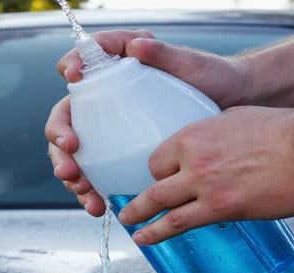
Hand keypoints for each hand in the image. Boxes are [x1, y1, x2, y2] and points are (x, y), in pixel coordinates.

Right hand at [46, 30, 248, 216]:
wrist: (234, 107)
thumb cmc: (210, 79)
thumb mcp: (187, 62)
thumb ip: (160, 52)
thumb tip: (135, 46)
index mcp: (115, 73)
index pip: (81, 68)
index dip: (70, 68)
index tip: (72, 77)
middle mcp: (106, 103)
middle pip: (67, 120)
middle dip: (60, 143)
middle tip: (70, 160)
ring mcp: (111, 134)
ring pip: (76, 155)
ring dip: (73, 176)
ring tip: (83, 189)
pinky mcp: (122, 160)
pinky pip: (98, 177)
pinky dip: (92, 193)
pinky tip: (97, 205)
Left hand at [119, 104, 293, 244]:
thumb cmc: (292, 133)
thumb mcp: (246, 119)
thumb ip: (224, 132)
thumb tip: (222, 145)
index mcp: (201, 130)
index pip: (164, 152)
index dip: (160, 168)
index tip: (159, 178)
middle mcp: (196, 154)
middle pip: (156, 175)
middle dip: (143, 192)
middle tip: (133, 203)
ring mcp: (205, 182)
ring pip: (158, 201)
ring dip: (139, 214)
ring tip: (130, 223)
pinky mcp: (219, 207)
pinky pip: (176, 223)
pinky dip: (155, 233)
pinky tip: (144, 239)